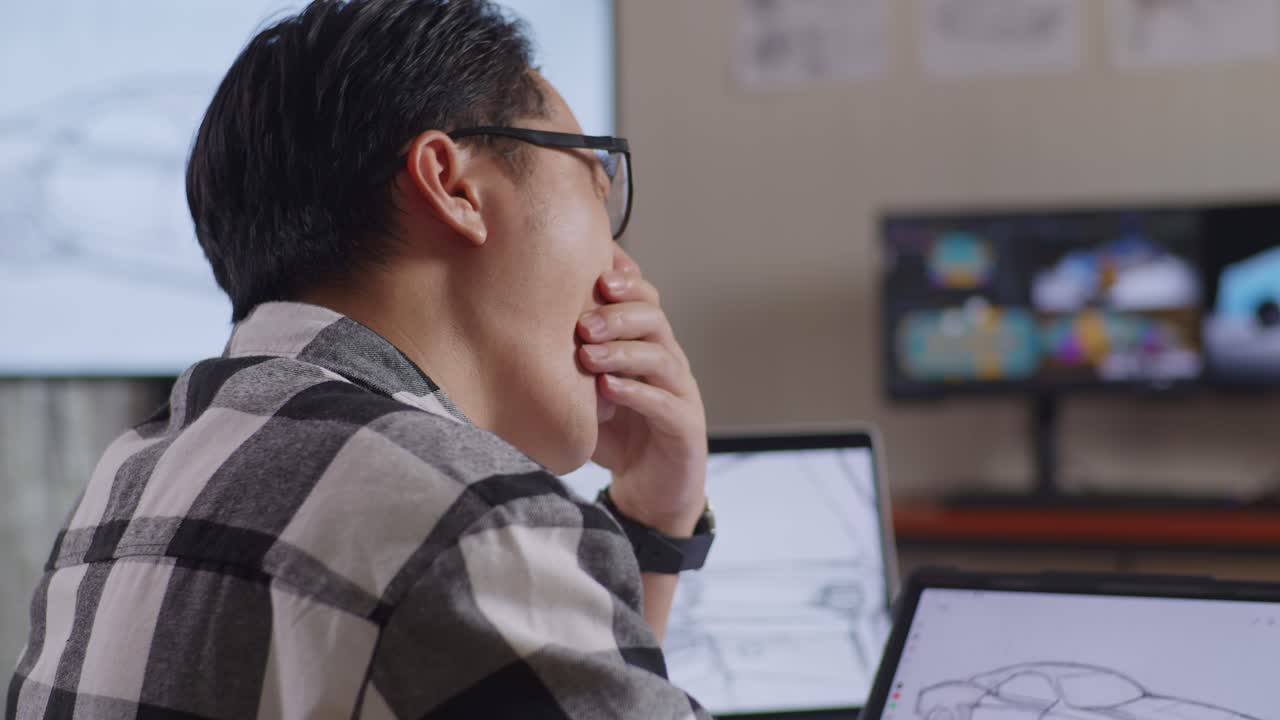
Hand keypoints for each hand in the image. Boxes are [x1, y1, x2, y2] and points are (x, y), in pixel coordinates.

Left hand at [577, 247, 707, 536]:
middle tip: (582, 322)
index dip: (623, 282)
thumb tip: (507, 333)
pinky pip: (664, 403)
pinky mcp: (685, 427)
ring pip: (661, 356)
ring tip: (589, 353)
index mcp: (646, 345)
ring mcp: (680, 393)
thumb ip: (565, 365)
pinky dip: (636, 393)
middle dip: (618, 314)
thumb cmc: (617, 436)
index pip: (642, 299)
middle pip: (653, 319)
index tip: (593, 273)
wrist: (652, 492)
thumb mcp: (587, 394)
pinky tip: (609, 389)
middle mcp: (667, 362)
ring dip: (623, 351)